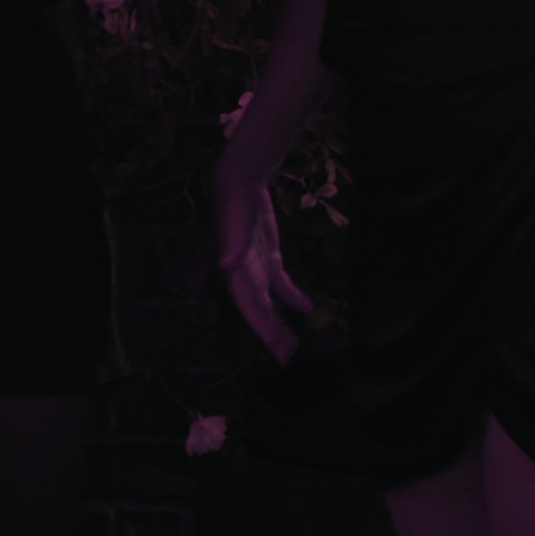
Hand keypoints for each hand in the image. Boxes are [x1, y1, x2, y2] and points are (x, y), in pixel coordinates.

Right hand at [214, 161, 320, 365]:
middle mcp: (245, 273)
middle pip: (258, 309)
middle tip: (288, 357)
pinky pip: (281, 285)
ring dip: (280, 322)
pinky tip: (307, 312)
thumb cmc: (237, 200)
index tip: (275, 345)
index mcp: (237, 268)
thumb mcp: (236, 221)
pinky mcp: (268, 256)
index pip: (249, 303)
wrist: (240, 178)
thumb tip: (226, 265)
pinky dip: (293, 299)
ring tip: (294, 345)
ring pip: (269, 301)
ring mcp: (257, 266)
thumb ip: (233, 244)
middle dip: (271, 333)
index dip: (260, 325)